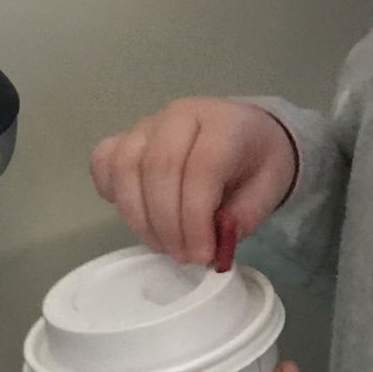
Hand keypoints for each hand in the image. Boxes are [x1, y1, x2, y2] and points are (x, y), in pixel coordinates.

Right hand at [92, 99, 297, 266]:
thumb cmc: (257, 163)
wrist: (247, 134)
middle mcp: (181, 115)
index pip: (201, 169)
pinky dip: (112, 193)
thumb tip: (212, 247)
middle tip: (182, 255)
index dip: (196, 219)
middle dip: (167, 224)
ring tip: (163, 244)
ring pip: (125, 166)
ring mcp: (148, 124)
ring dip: (139, 217)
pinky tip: (136, 216)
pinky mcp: (126, 137)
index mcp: (224, 124)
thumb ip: (242, 218)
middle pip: (158, 168)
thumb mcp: (268, 191)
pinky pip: (104, 161)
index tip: (201, 255)